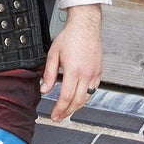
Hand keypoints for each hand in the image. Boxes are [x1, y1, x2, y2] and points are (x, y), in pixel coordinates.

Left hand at [41, 3, 102, 122]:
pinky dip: (85, 98)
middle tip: (59, 117)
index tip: (53, 115)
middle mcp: (86, 74)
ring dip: (76, 107)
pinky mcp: (99, 72)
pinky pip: (93, 90)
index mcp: (74, 70)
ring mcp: (95, 73)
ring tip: (67, 111)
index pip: (66, 97)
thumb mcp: (53, 54)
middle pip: (77, 101)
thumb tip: (44, 90)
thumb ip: (49, 74)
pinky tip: (78, 99)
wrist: (86, 26)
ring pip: (87, 98)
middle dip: (67, 112)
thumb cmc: (70, 37)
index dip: (59, 109)